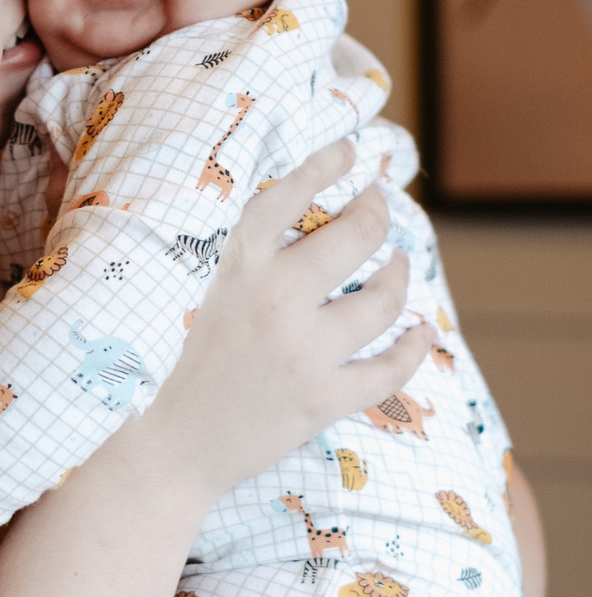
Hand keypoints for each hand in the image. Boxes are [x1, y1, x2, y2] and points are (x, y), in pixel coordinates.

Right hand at [166, 140, 433, 499]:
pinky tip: (422, 332)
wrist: (173, 445)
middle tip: (379, 206)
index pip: (288, 195)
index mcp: (238, 269)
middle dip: (377, 214)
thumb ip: (256, 262)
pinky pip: (390, 368)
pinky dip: (414, 347)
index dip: (325, 164)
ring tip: (399, 265)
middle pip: (355, 237)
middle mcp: (273, 301)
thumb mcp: (211, 295)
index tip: (350, 151)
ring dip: (399, 277)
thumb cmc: (191, 365)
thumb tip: (318, 222)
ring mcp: (302, 352)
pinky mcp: (322, 400)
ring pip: (383, 300)